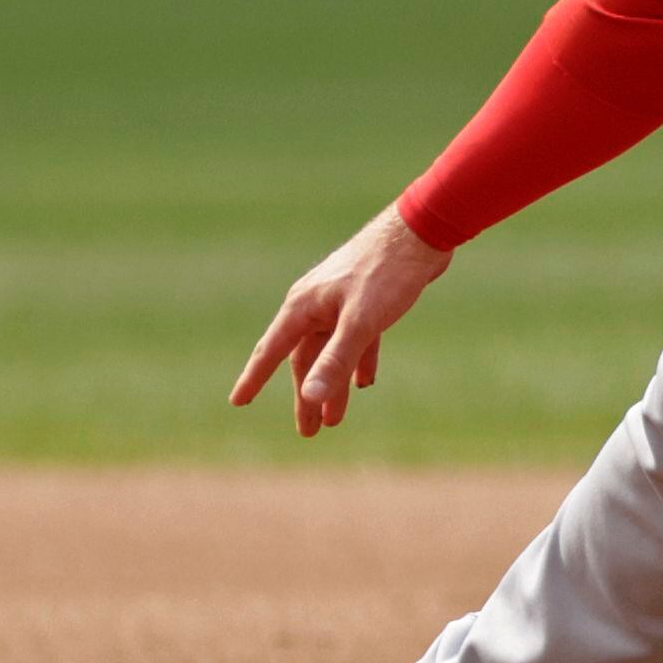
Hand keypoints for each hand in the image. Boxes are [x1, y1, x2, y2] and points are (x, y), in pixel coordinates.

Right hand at [230, 202, 452, 435]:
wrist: (424, 230)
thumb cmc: (388, 272)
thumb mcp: (361, 322)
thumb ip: (335, 360)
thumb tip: (311, 398)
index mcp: (304, 306)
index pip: (272, 350)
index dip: (254, 378)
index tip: (238, 401)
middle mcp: (316, 303)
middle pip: (305, 358)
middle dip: (307, 396)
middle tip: (309, 431)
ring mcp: (341, 300)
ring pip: (331, 350)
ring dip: (333, 383)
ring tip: (335, 419)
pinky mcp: (368, 298)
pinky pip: (356, 338)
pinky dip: (358, 361)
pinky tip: (364, 382)